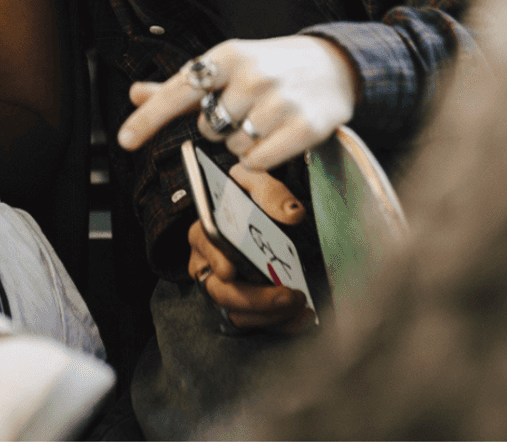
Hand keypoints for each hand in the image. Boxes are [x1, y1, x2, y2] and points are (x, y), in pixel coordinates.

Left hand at [118, 35, 358, 169]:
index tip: (124, 140)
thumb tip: (135, 92)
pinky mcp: (305, 127)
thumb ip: (182, 85)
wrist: (335, 65)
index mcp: (229, 56)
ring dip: (243, 142)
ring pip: (234, 147)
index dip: (149, 117)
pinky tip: (277, 137)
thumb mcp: (229, 65)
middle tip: (246, 107)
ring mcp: (281, 101)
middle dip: (220, 125)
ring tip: (266, 119)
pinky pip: (260, 162)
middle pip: (208, 127)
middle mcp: (254, 75)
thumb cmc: (271, 67)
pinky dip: (262, 158)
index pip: (179, 90)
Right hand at [189, 165, 314, 333]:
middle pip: (220, 291)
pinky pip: (256, 323)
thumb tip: (292, 214)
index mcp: (206, 232)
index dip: (215, 260)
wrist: (257, 214)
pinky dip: (280, 325)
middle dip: (255, 298)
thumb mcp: (255, 182)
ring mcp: (225, 289)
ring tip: (301, 307)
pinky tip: (303, 317)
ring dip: (270, 316)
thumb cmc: (249, 196)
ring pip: (237, 313)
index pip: (204, 248)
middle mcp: (209, 265)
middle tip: (289, 295)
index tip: (230, 270)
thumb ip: (271, 192)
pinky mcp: (243, 306)